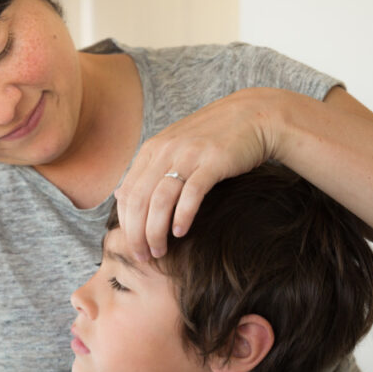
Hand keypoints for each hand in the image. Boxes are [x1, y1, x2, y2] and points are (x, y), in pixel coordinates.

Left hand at [114, 87, 285, 259]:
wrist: (254, 115)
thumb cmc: (213, 138)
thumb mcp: (173, 147)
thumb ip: (147, 170)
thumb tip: (118, 195)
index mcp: (152, 149)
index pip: (126, 193)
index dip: (125, 224)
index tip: (132, 245)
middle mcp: (165, 150)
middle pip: (139, 200)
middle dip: (136, 233)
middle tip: (143, 256)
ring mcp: (189, 154)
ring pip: (160, 200)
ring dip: (156, 231)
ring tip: (160, 250)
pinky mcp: (213, 161)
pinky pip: (191, 193)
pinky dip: (182, 215)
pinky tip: (181, 232)